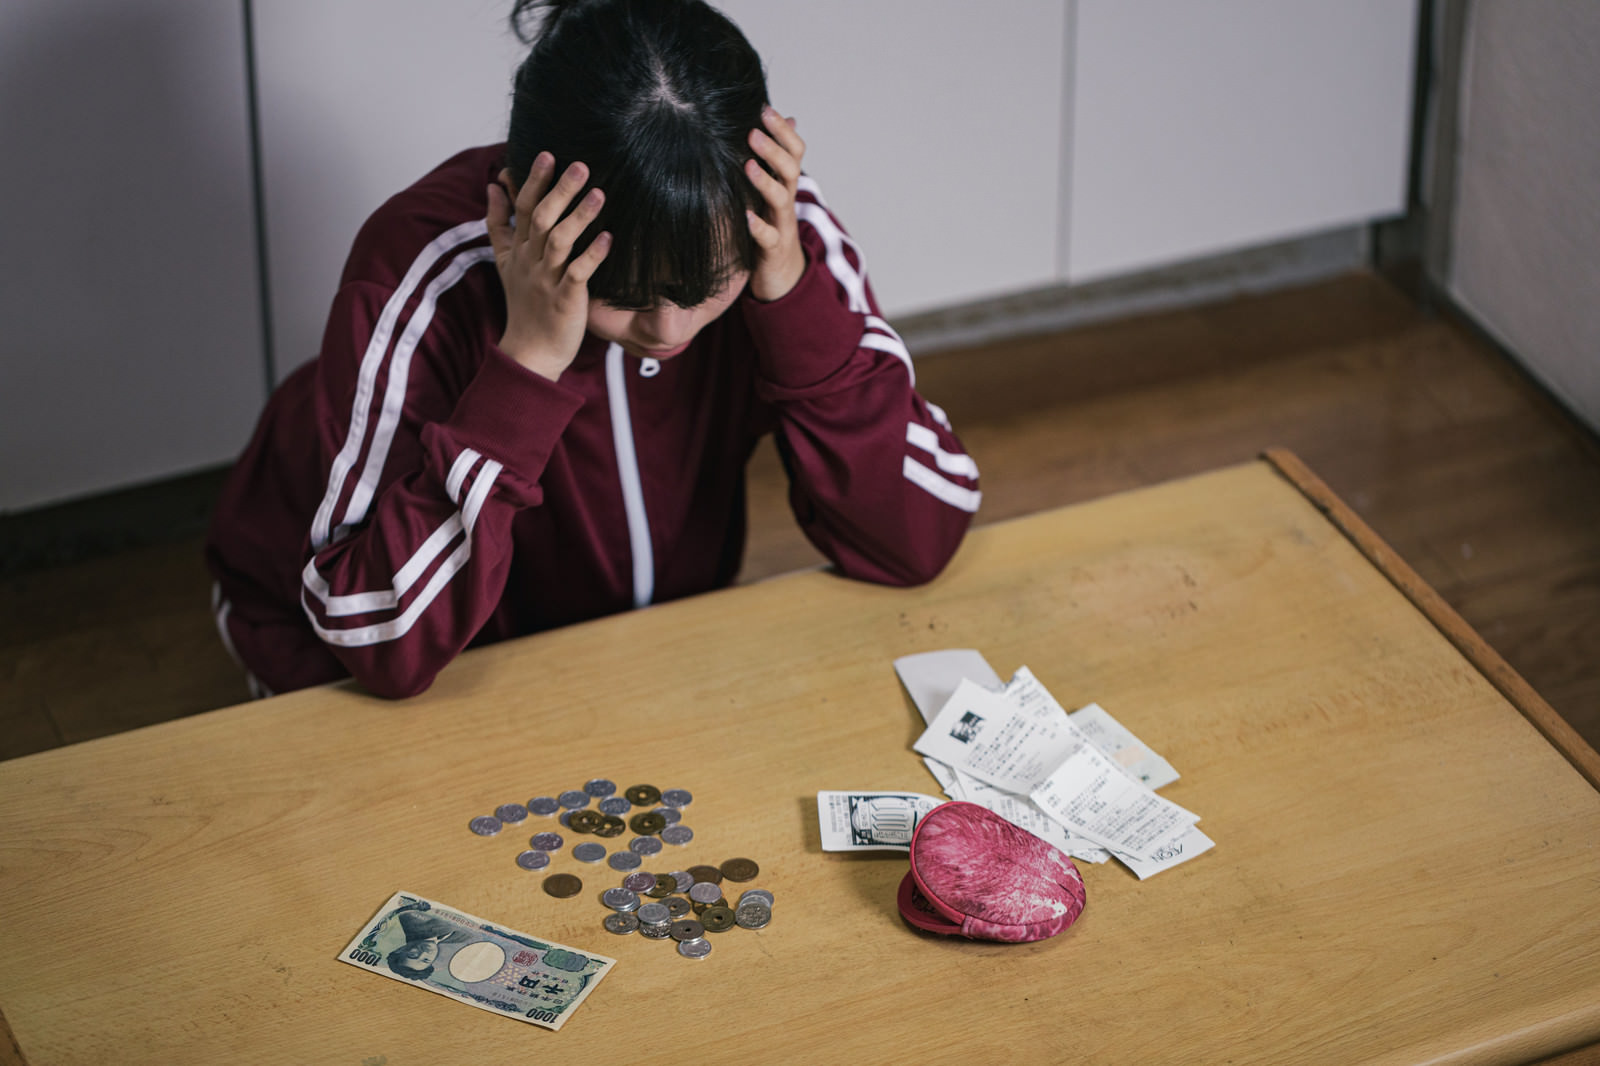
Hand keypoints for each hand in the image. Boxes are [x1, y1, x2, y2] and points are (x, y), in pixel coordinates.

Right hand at [486, 153, 611, 380]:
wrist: (530, 352)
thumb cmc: (524, 304)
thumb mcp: (505, 262)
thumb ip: (498, 223)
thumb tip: (492, 186)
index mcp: (518, 250)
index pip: (523, 208)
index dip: (534, 181)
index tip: (548, 154)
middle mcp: (530, 261)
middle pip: (540, 218)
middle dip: (558, 190)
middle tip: (579, 164)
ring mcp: (546, 280)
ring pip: (559, 241)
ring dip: (579, 216)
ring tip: (599, 193)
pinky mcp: (564, 300)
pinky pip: (577, 274)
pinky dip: (592, 255)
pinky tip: (608, 238)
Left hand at [744, 105, 806, 301]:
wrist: (783, 275)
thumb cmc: (772, 226)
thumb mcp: (775, 190)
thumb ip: (777, 158)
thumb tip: (789, 119)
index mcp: (786, 184)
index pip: (794, 151)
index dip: (783, 130)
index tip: (764, 109)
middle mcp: (786, 201)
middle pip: (789, 170)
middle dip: (774, 149)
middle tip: (753, 131)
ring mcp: (781, 225)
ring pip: (780, 199)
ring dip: (765, 181)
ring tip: (747, 165)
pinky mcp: (772, 250)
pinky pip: (768, 237)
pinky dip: (758, 227)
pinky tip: (746, 216)